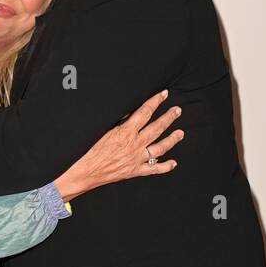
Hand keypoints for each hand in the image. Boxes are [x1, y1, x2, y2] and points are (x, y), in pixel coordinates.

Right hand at [53, 91, 182, 201]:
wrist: (85, 172)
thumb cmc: (89, 150)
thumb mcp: (103, 130)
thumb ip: (119, 121)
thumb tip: (131, 111)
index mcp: (126, 132)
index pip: (145, 113)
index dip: (155, 101)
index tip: (163, 94)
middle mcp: (135, 145)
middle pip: (156, 128)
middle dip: (168, 118)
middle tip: (177, 110)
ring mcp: (137, 159)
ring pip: (160, 148)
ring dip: (172, 140)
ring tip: (180, 133)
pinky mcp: (135, 171)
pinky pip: (153, 169)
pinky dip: (165, 166)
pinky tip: (174, 163)